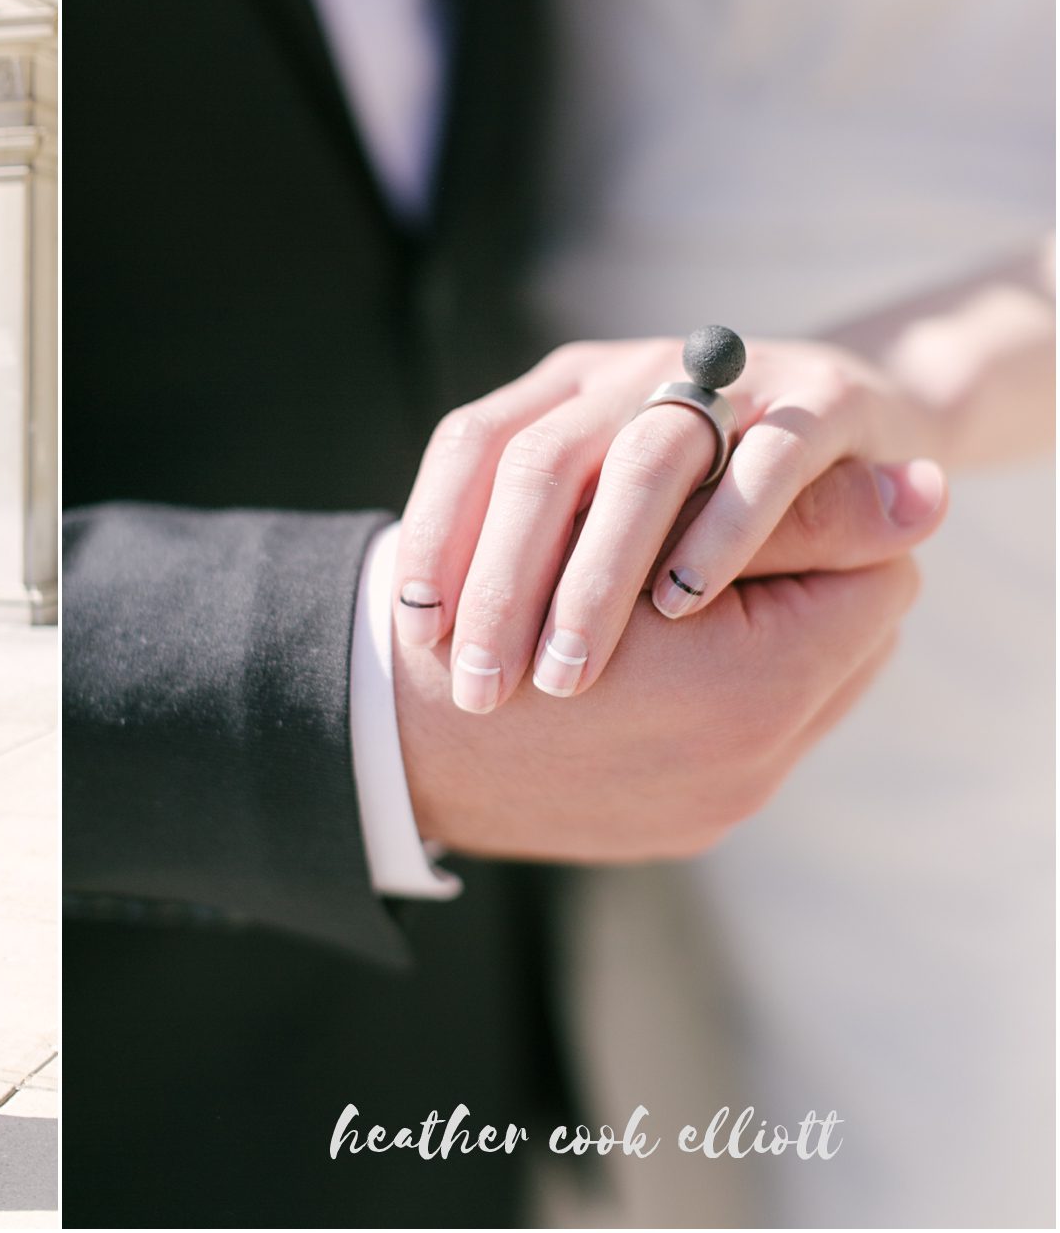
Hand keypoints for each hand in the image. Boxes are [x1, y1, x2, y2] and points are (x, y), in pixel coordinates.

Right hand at [393, 455, 942, 860]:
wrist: (389, 734)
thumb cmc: (493, 603)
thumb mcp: (629, 525)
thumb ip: (782, 509)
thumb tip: (925, 488)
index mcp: (753, 680)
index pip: (877, 574)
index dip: (816, 522)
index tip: (748, 500)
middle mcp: (754, 759)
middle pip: (850, 637)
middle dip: (797, 582)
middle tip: (718, 544)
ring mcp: (720, 802)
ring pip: (806, 690)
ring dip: (758, 636)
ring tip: (677, 597)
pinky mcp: (684, 826)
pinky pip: (749, 744)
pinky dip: (713, 693)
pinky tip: (647, 660)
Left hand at [394, 336, 930, 712]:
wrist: (867, 415)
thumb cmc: (709, 482)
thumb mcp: (608, 500)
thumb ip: (543, 536)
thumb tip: (429, 621)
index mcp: (567, 389)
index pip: (474, 442)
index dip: (437, 531)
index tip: (418, 631)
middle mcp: (635, 373)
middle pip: (543, 461)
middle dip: (503, 582)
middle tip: (483, 684)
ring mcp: (730, 380)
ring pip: (645, 464)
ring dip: (599, 575)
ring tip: (568, 673)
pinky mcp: (826, 404)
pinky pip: (769, 466)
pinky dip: (720, 536)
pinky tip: (681, 611)